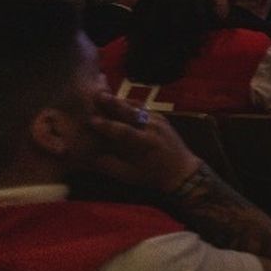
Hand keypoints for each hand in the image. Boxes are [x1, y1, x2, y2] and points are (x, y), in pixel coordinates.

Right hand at [83, 91, 199, 192]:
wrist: (182, 170)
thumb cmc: (153, 176)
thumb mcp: (130, 175)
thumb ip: (110, 165)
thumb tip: (88, 158)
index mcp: (146, 144)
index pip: (124, 131)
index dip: (107, 125)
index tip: (91, 120)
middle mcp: (153, 128)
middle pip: (132, 112)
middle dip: (114, 103)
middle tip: (98, 95)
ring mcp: (160, 121)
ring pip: (138, 107)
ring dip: (121, 101)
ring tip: (105, 94)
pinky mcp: (162, 118)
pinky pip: (145, 108)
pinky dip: (132, 104)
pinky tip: (121, 101)